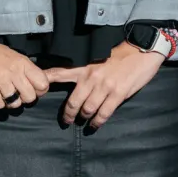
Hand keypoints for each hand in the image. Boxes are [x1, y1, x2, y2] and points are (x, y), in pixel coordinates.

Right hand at [0, 33, 48, 109]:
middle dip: (24, 98)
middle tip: (16, 92)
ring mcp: (0, 79)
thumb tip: (48, 79)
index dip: (40, 90)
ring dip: (10, 101)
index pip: (43, 84)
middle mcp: (14, 71)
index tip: (32, 88)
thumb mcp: (15, 56)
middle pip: (30, 97)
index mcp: (23, 63)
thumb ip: (29, 70)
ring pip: (15, 103)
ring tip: (3, 93)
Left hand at [45, 42, 164, 129]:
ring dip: (83, 118)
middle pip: (73, 101)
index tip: (36, 87)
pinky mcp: (118, 94)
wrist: (141, 51)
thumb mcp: (98, 58)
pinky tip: (94, 125)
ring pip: (88, 108)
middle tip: (66, 120)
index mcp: (85, 66)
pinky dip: (97, 122)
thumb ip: (87, 69)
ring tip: (82, 122)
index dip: (47, 80)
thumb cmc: (120, 54)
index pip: (60, 73)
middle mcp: (91, 77)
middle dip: (68, 113)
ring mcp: (105, 86)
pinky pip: (103, 113)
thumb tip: (77, 82)